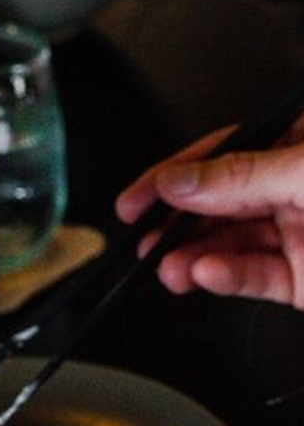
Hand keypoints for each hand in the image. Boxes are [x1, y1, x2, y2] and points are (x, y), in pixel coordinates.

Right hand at [115, 116, 303, 307]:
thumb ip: (243, 175)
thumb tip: (180, 179)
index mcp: (299, 147)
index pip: (224, 152)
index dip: (175, 174)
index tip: (138, 197)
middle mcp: (294, 189)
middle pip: (220, 203)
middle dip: (177, 224)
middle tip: (145, 239)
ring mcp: (298, 233)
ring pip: (231, 244)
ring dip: (194, 256)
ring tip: (170, 268)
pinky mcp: (302, 279)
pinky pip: (255, 276)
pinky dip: (226, 278)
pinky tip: (206, 275)